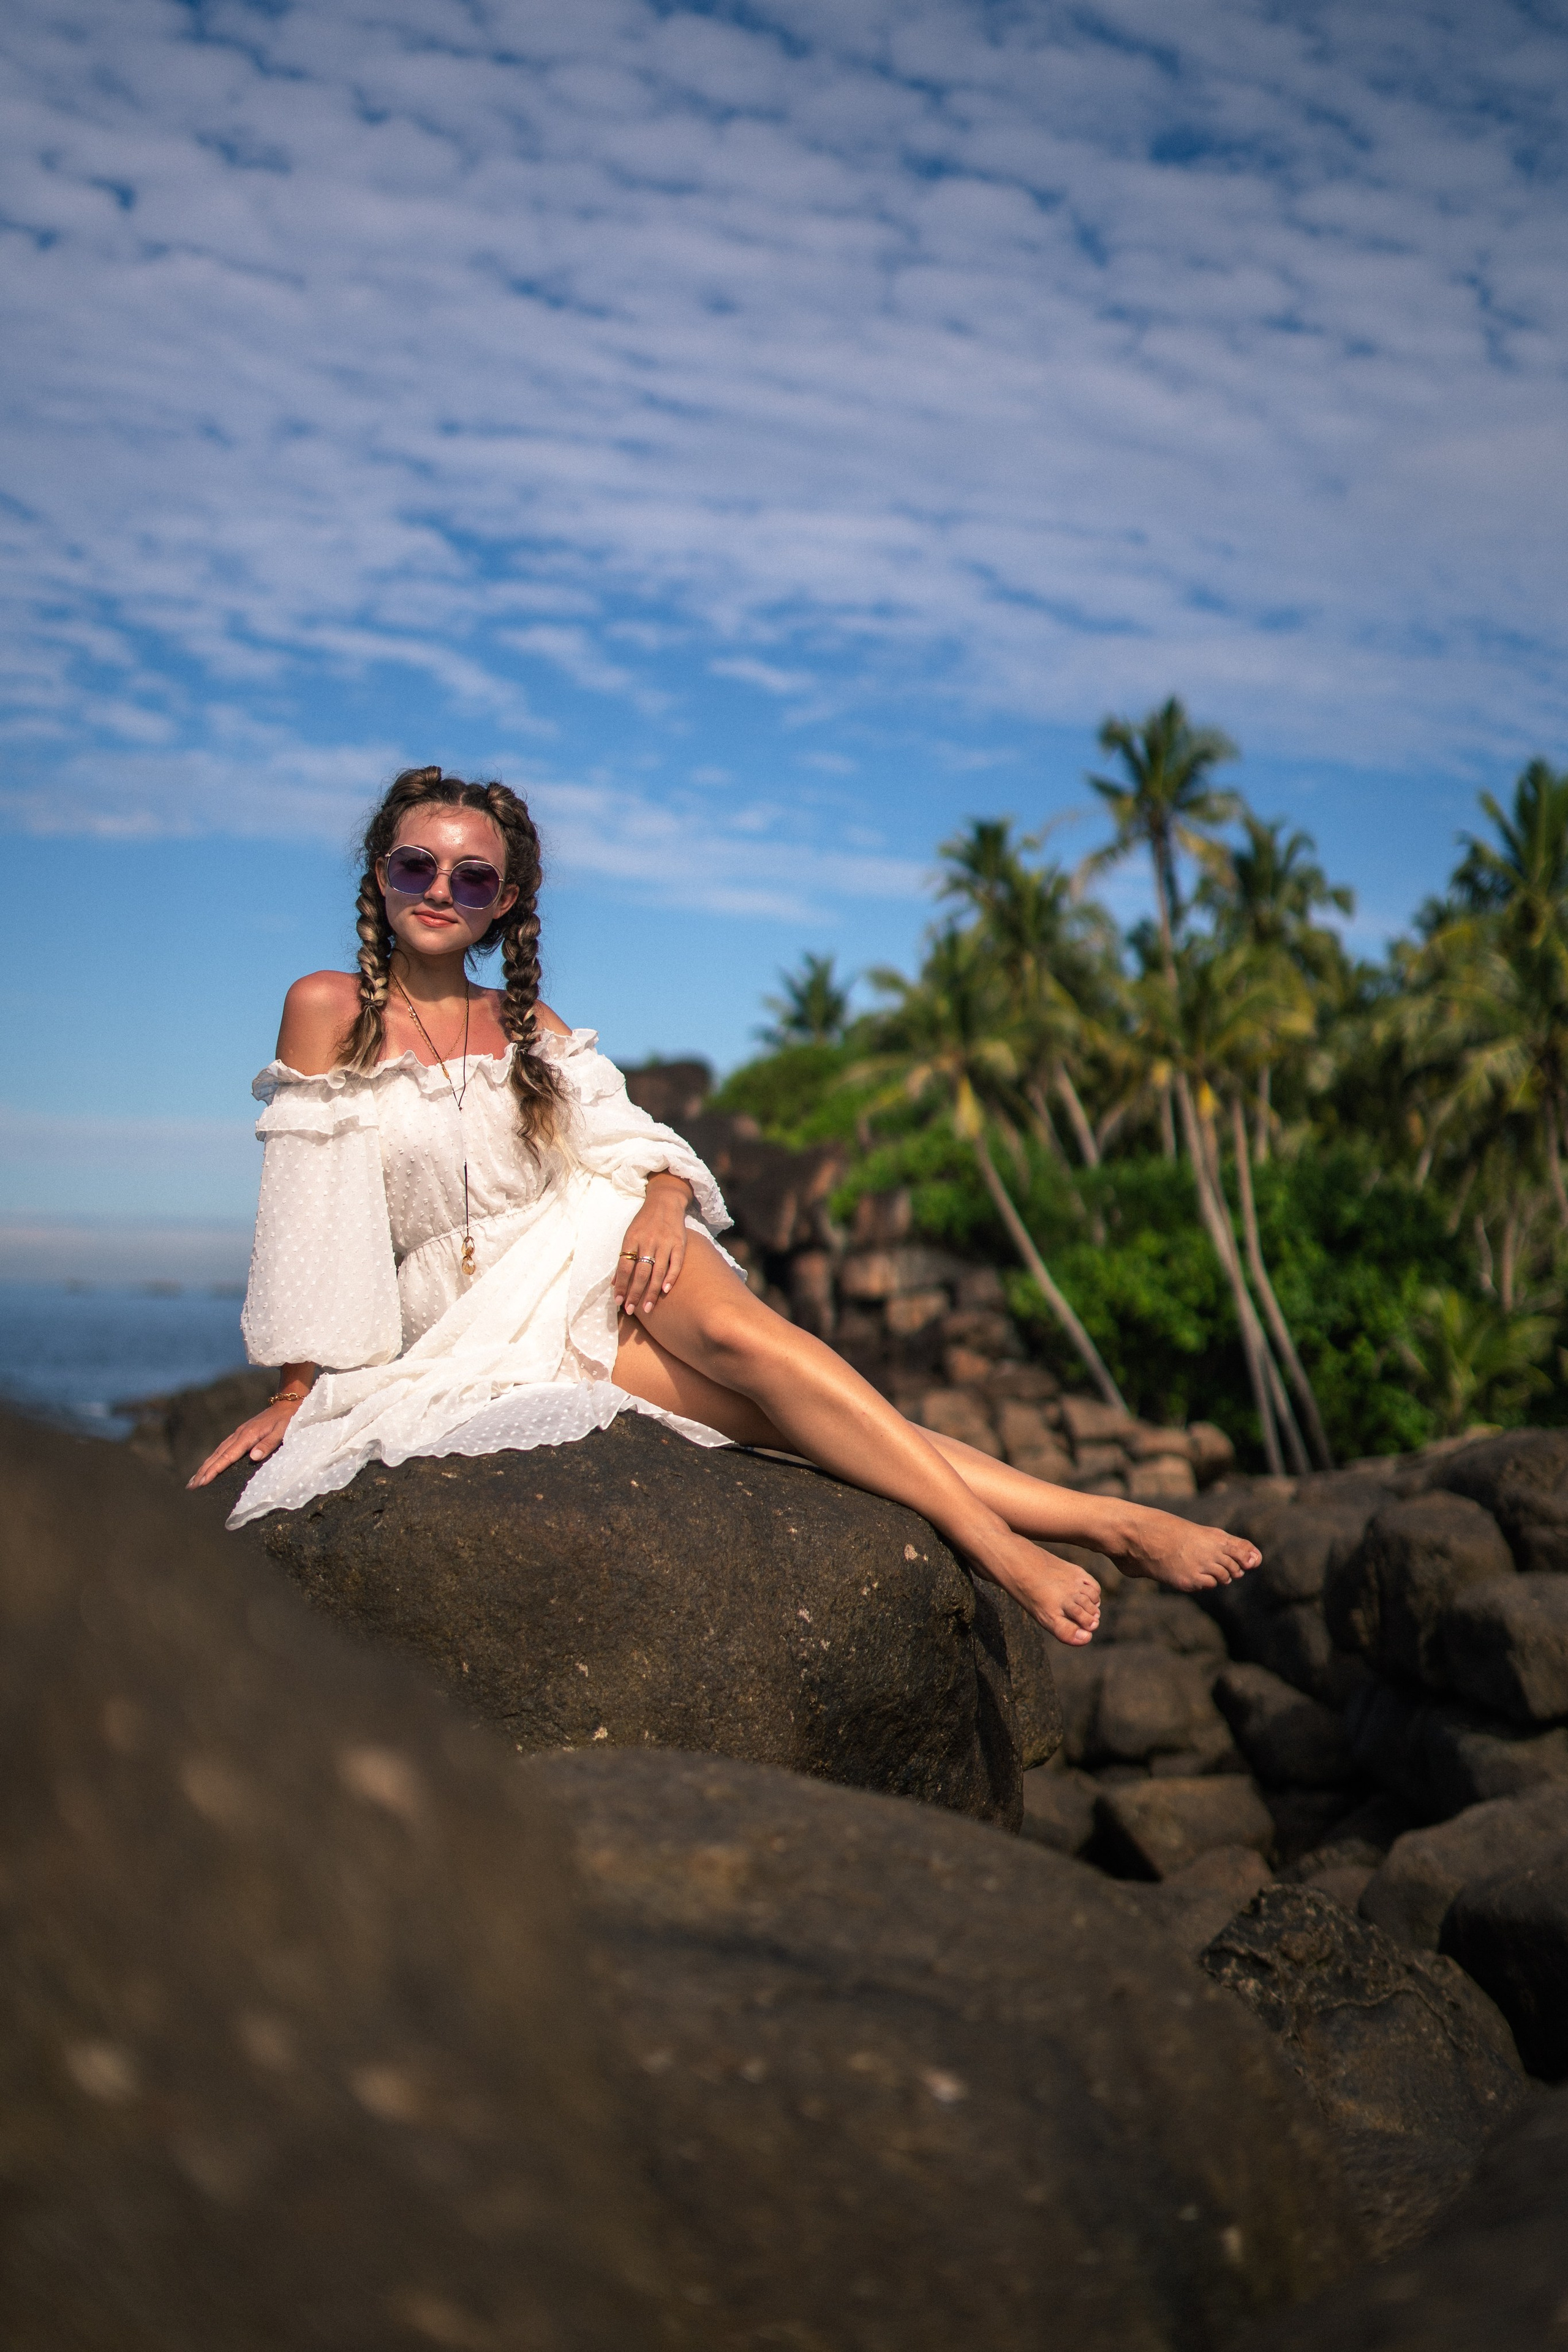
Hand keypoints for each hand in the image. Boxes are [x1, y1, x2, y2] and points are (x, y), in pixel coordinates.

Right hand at [187, 1397, 303, 1488]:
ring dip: (205, 1466)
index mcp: (248, 1436)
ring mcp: (238, 1433)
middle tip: (191, 1487)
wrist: (287, 1403)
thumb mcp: (282, 1431)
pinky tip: (208, 1466)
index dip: (214, 1470)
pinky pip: (223, 1448)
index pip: (227, 1457)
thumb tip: (254, 1457)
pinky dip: (213, 1459)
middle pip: (217, 1456)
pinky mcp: (241, 1433)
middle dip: (203, 1472)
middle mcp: (239, 1435)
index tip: (202, 1482)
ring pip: (217, 1452)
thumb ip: (268, 1444)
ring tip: (194, 1480)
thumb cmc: (288, 1420)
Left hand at [613, 1176, 692, 1320]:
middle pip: (640, 1272)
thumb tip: (613, 1284)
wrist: (665, 1201)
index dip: (621, 1285)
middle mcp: (648, 1241)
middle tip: (631, 1310)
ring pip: (657, 1271)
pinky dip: (671, 1277)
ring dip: (651, 1292)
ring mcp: (665, 1242)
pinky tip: (665, 1291)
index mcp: (632, 1239)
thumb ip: (623, 1259)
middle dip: (635, 1293)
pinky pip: (676, 1263)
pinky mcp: (679, 1243)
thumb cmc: (644, 1222)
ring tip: (648, 1308)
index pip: (624, 1266)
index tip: (618, 1301)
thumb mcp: (630, 1236)